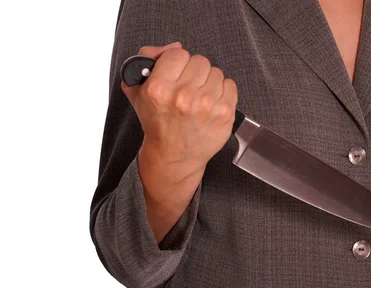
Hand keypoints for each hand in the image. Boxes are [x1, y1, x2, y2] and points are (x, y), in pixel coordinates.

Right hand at [120, 41, 237, 181]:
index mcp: (159, 89)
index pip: (178, 53)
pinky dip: (223, 91)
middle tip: (188, 88)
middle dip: (194, 72)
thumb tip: (175, 46)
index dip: (177, 62)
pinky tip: (211, 103)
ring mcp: (206, 105)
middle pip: (200, 61)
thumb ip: (148, 59)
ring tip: (199, 97)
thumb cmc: (158, 122)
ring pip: (216, 72)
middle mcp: (183, 96)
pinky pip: (230, 85)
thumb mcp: (138, 90)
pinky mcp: (225, 113)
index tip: (176, 74)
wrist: (174, 156)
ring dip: (209, 82)